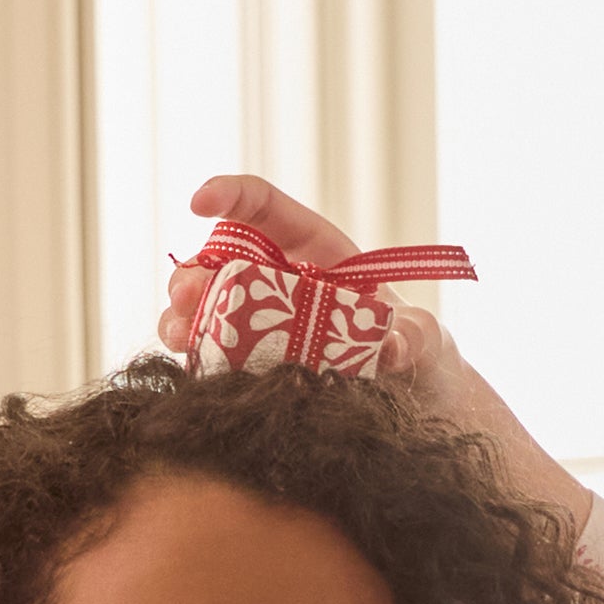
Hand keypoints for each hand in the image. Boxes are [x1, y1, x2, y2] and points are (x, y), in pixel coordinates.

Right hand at [157, 177, 591, 534]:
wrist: (418, 408)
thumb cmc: (424, 359)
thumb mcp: (427, 343)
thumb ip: (415, 338)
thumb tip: (396, 344)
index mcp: (319, 254)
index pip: (264, 207)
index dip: (229, 195)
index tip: (198, 202)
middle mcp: (282, 282)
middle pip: (223, 262)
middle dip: (196, 273)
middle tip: (185, 297)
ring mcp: (263, 323)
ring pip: (210, 308)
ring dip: (183, 316)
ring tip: (176, 334)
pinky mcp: (255, 363)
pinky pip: (217, 353)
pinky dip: (196, 358)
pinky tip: (186, 367)